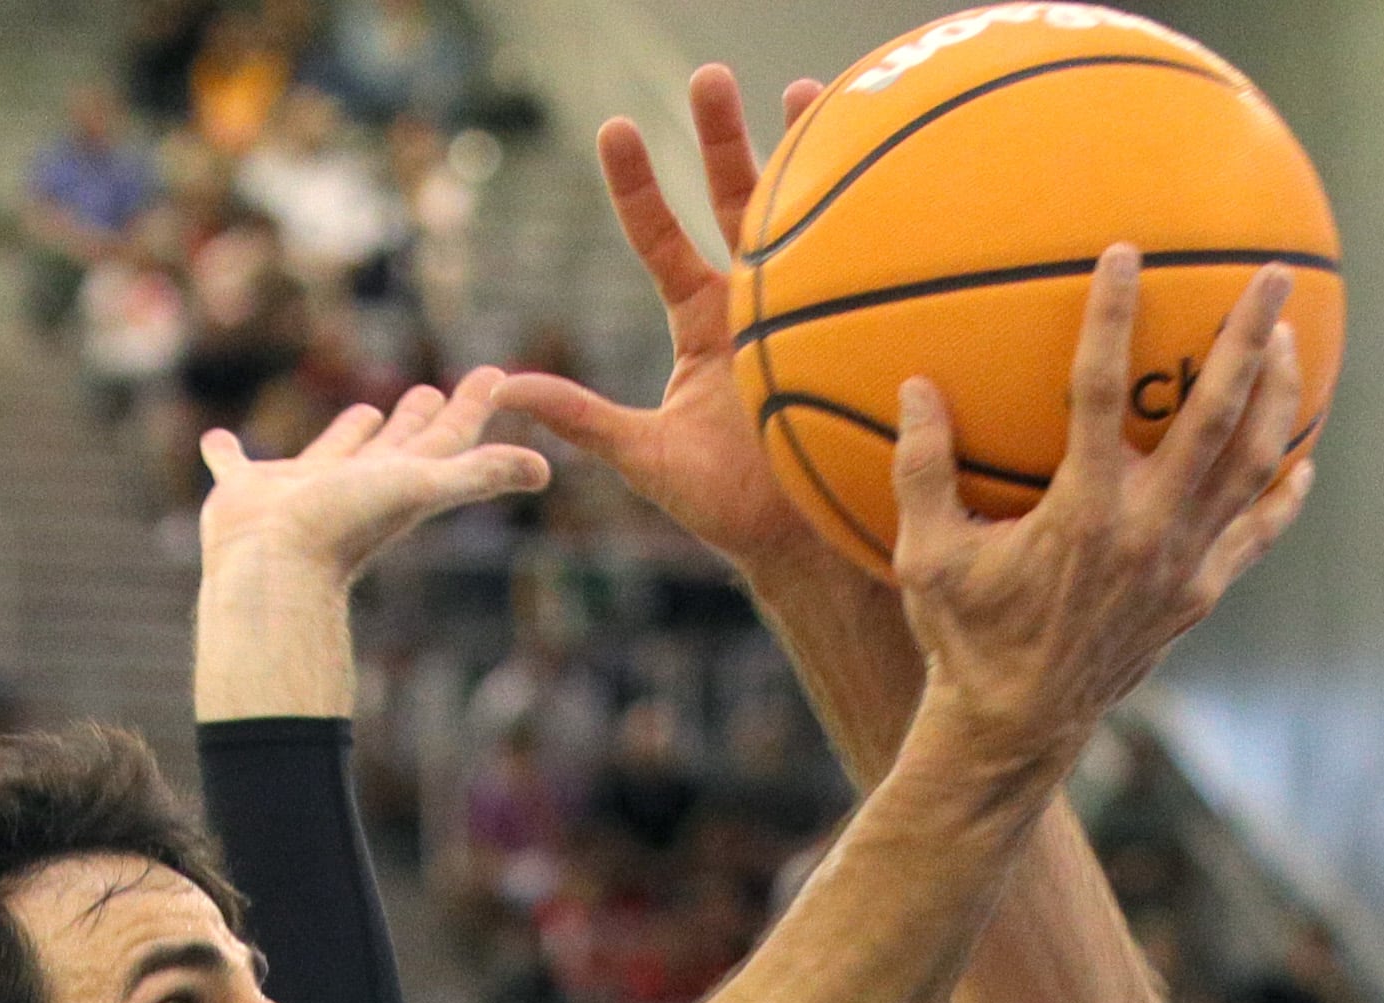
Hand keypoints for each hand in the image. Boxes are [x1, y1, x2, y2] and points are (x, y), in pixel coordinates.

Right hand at [197, 377, 550, 585]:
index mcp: (397, 483)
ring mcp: (297, 492)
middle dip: (417, 419)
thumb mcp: (420, 488)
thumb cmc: (343, 527)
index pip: (447, 440)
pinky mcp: (244, 494)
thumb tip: (545, 470)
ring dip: (348, 434)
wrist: (271, 569)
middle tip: (432, 390)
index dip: (472, 409)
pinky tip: (215, 440)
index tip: (493, 377)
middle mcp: (353, 486)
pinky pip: (233, 466)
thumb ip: (480, 475)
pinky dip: (224, 453)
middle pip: (397, 446)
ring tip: (366, 408)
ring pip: (330, 454)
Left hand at [504, 68, 831, 580]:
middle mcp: (750, 301)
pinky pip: (860, 264)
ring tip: (802, 89)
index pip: (659, 237)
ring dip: (801, 151)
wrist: (807, 546)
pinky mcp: (853, 330)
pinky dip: (869, 213)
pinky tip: (879, 164)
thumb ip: (581, 417)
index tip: (613, 128)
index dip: (637, 186)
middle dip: (721, 136)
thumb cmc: (726, 508)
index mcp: (699, 320)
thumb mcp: (643, 457)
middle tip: (709, 77)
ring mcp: (806, 309)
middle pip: (732, 200)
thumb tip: (504, 388)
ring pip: (801, 215)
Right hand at [892, 248, 1314, 781]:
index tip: (1125, 253)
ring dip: (1279, 397)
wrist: (1016, 729)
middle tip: (1274, 275)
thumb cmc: (965, 637)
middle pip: (1215, 415)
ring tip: (1294, 340)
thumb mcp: (926, 556)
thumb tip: (916, 385)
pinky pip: (1257, 535)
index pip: (1100, 391)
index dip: (1113, 317)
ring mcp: (1184, 563)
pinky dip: (1283, 495)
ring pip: (1252, 465)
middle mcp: (1147, 529)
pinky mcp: (1200, 594)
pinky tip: (1301, 459)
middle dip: (1248, 337)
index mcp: (1081, 510)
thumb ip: (921, 468)